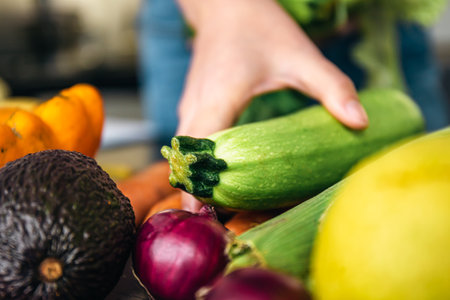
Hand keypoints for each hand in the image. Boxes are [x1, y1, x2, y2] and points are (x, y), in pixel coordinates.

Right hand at [176, 0, 367, 210]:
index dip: (198, 187)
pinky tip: (217, 170)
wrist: (227, 5)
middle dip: (197, 190)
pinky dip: (197, 160)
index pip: (198, 153)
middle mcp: (196, 106)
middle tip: (218, 218)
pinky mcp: (192, 104)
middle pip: (186, 160)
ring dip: (196, 176)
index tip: (208, 217)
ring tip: (217, 201)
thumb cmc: (260, 27)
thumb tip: (360, 123)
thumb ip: (331, 88)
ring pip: (183, 151)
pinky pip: (188, 140)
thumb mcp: (301, 57)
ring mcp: (190, 105)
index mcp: (219, 99)